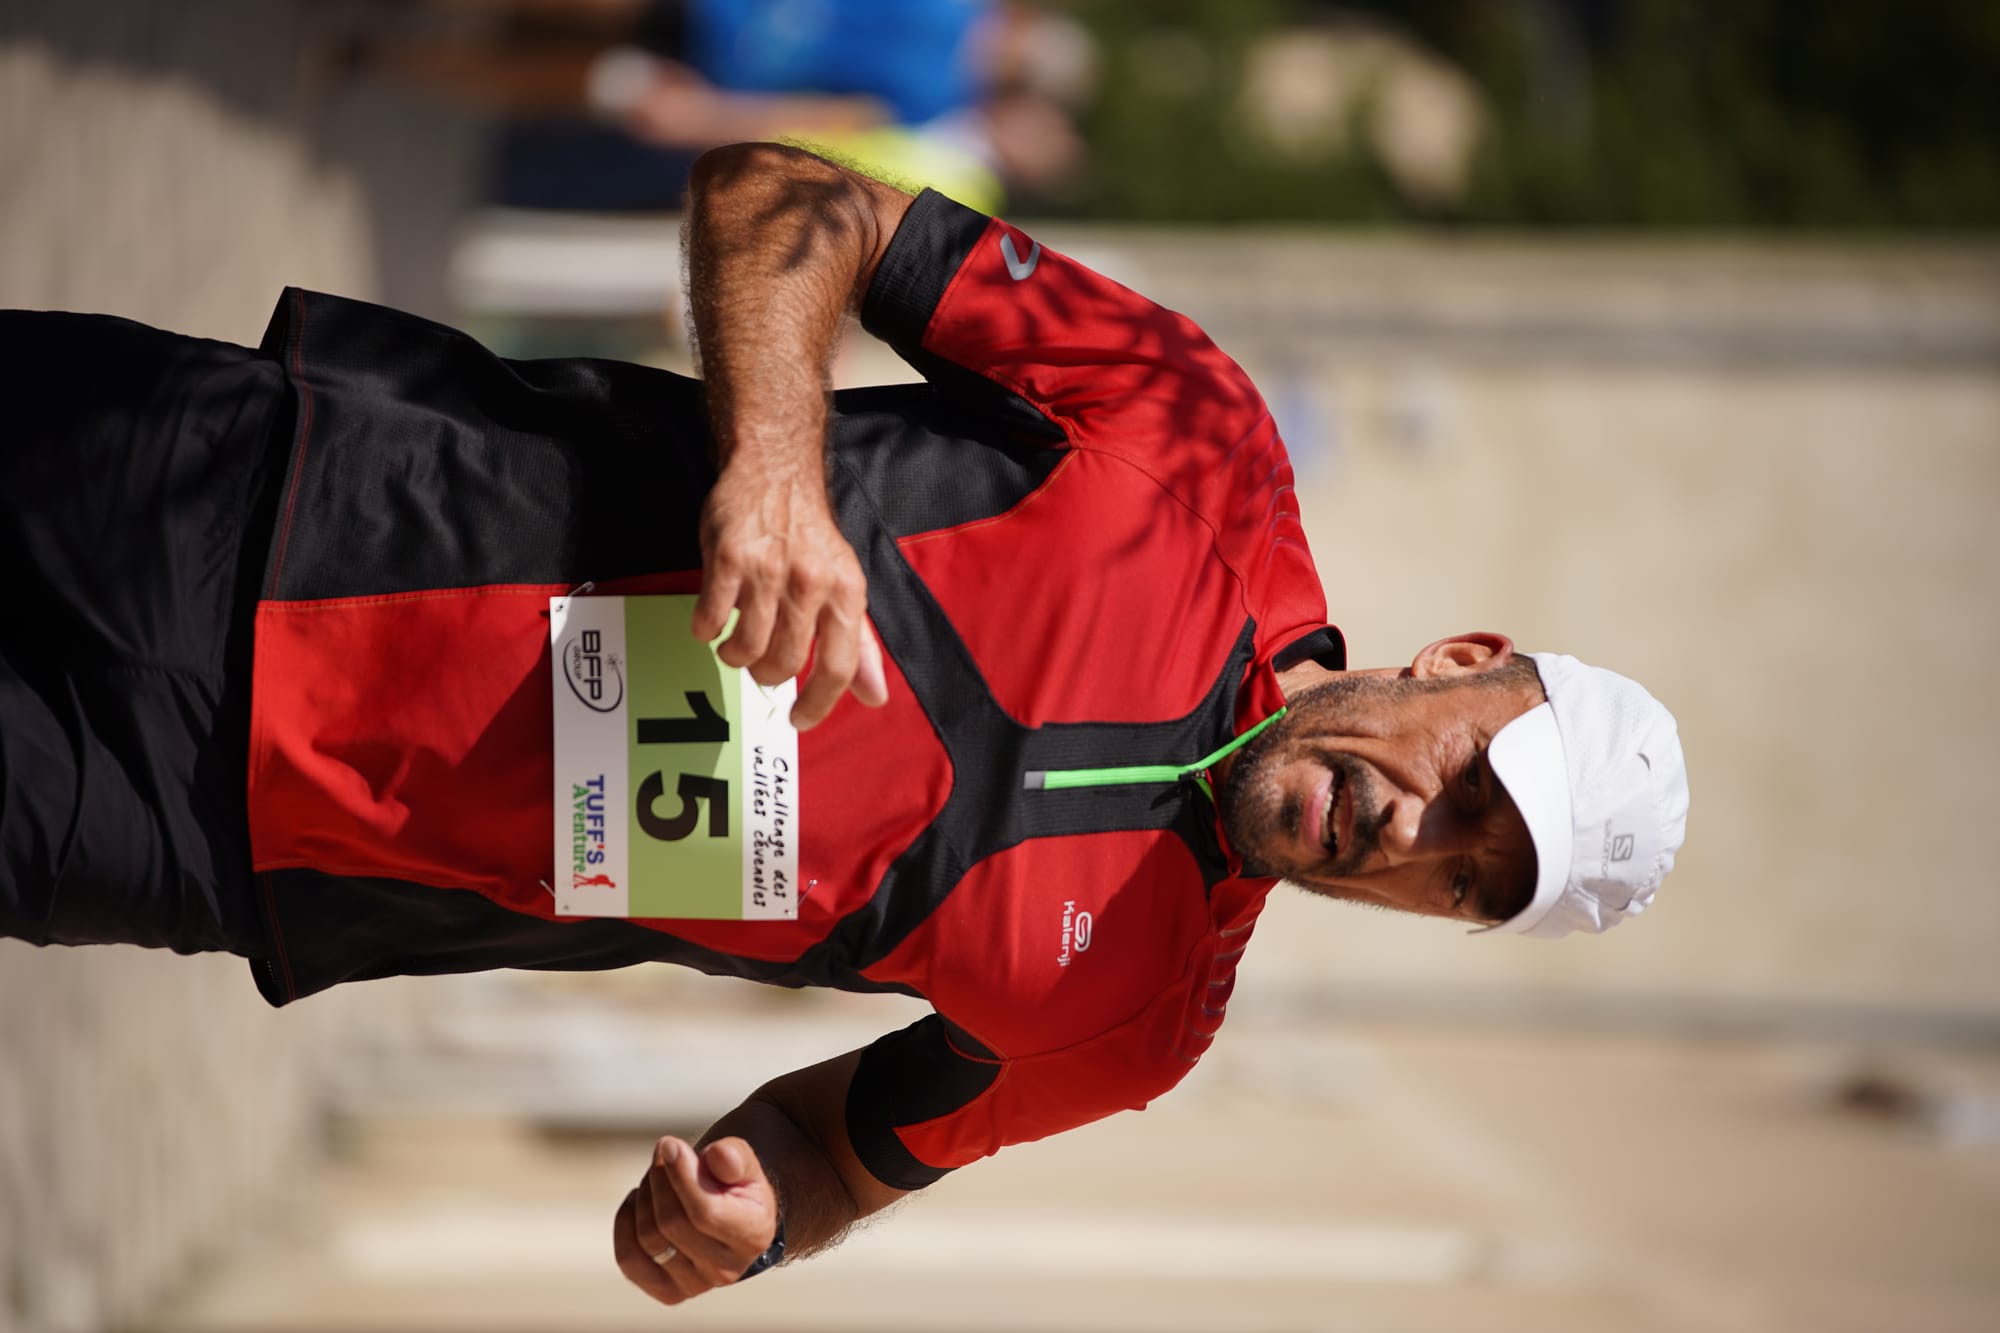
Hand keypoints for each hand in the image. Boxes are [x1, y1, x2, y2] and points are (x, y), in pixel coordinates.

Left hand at [613, 1135, 777, 1305]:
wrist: (729, 1214)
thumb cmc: (733, 1182)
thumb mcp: (742, 1161)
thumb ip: (734, 1156)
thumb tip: (716, 1155)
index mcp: (753, 1235)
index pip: (705, 1212)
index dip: (680, 1176)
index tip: (669, 1144)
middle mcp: (726, 1269)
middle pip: (671, 1223)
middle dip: (660, 1178)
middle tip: (664, 1151)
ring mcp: (695, 1286)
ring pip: (649, 1238)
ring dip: (645, 1196)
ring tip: (656, 1174)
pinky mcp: (668, 1292)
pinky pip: (629, 1260)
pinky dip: (625, 1224)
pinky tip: (639, 1202)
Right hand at [692, 467, 888, 729]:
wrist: (775, 473)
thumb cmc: (810, 537)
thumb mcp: (845, 585)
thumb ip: (859, 643)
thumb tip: (874, 697)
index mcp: (846, 593)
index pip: (838, 667)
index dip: (817, 703)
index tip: (799, 719)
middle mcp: (811, 583)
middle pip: (785, 663)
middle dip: (766, 677)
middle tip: (759, 665)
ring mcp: (768, 571)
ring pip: (747, 648)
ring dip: (735, 657)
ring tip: (736, 643)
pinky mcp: (728, 558)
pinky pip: (711, 619)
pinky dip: (707, 631)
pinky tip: (711, 621)